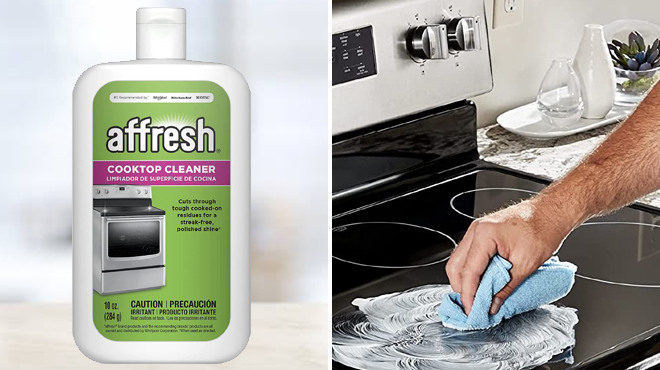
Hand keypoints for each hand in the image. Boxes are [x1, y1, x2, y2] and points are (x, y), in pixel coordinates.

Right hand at [445, 198, 572, 314]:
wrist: (551, 212)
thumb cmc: (543, 230)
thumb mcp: (526, 264)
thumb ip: (506, 287)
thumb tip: (492, 304)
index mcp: (485, 234)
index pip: (469, 271)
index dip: (469, 294)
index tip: (472, 311)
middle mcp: (476, 230)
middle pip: (456, 266)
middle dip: (462, 289)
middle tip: (473, 307)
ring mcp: (476, 231)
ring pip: (459, 261)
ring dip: (466, 281)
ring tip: (478, 298)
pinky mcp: (481, 234)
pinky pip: (468, 256)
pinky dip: (472, 272)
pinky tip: (482, 283)